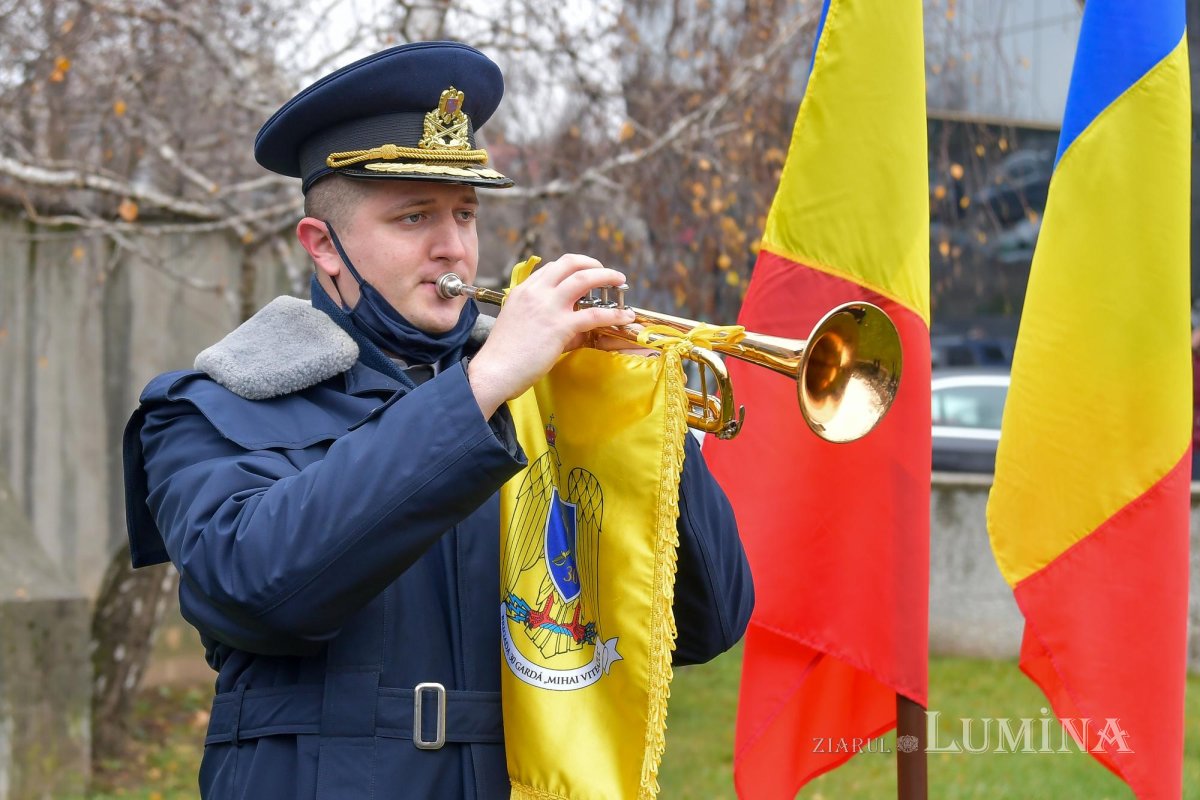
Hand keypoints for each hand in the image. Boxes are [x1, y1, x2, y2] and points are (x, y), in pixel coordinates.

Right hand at [467, 255, 635, 416]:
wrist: (493, 372)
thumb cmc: (504, 355)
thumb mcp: (519, 324)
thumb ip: (543, 318)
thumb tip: (574, 326)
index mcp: (523, 290)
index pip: (553, 268)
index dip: (574, 268)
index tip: (586, 274)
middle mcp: (535, 292)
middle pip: (570, 263)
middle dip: (593, 264)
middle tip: (607, 273)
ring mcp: (548, 307)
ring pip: (584, 279)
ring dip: (607, 276)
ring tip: (620, 282)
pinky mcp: (559, 326)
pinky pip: (594, 314)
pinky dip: (614, 313)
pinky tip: (624, 316)